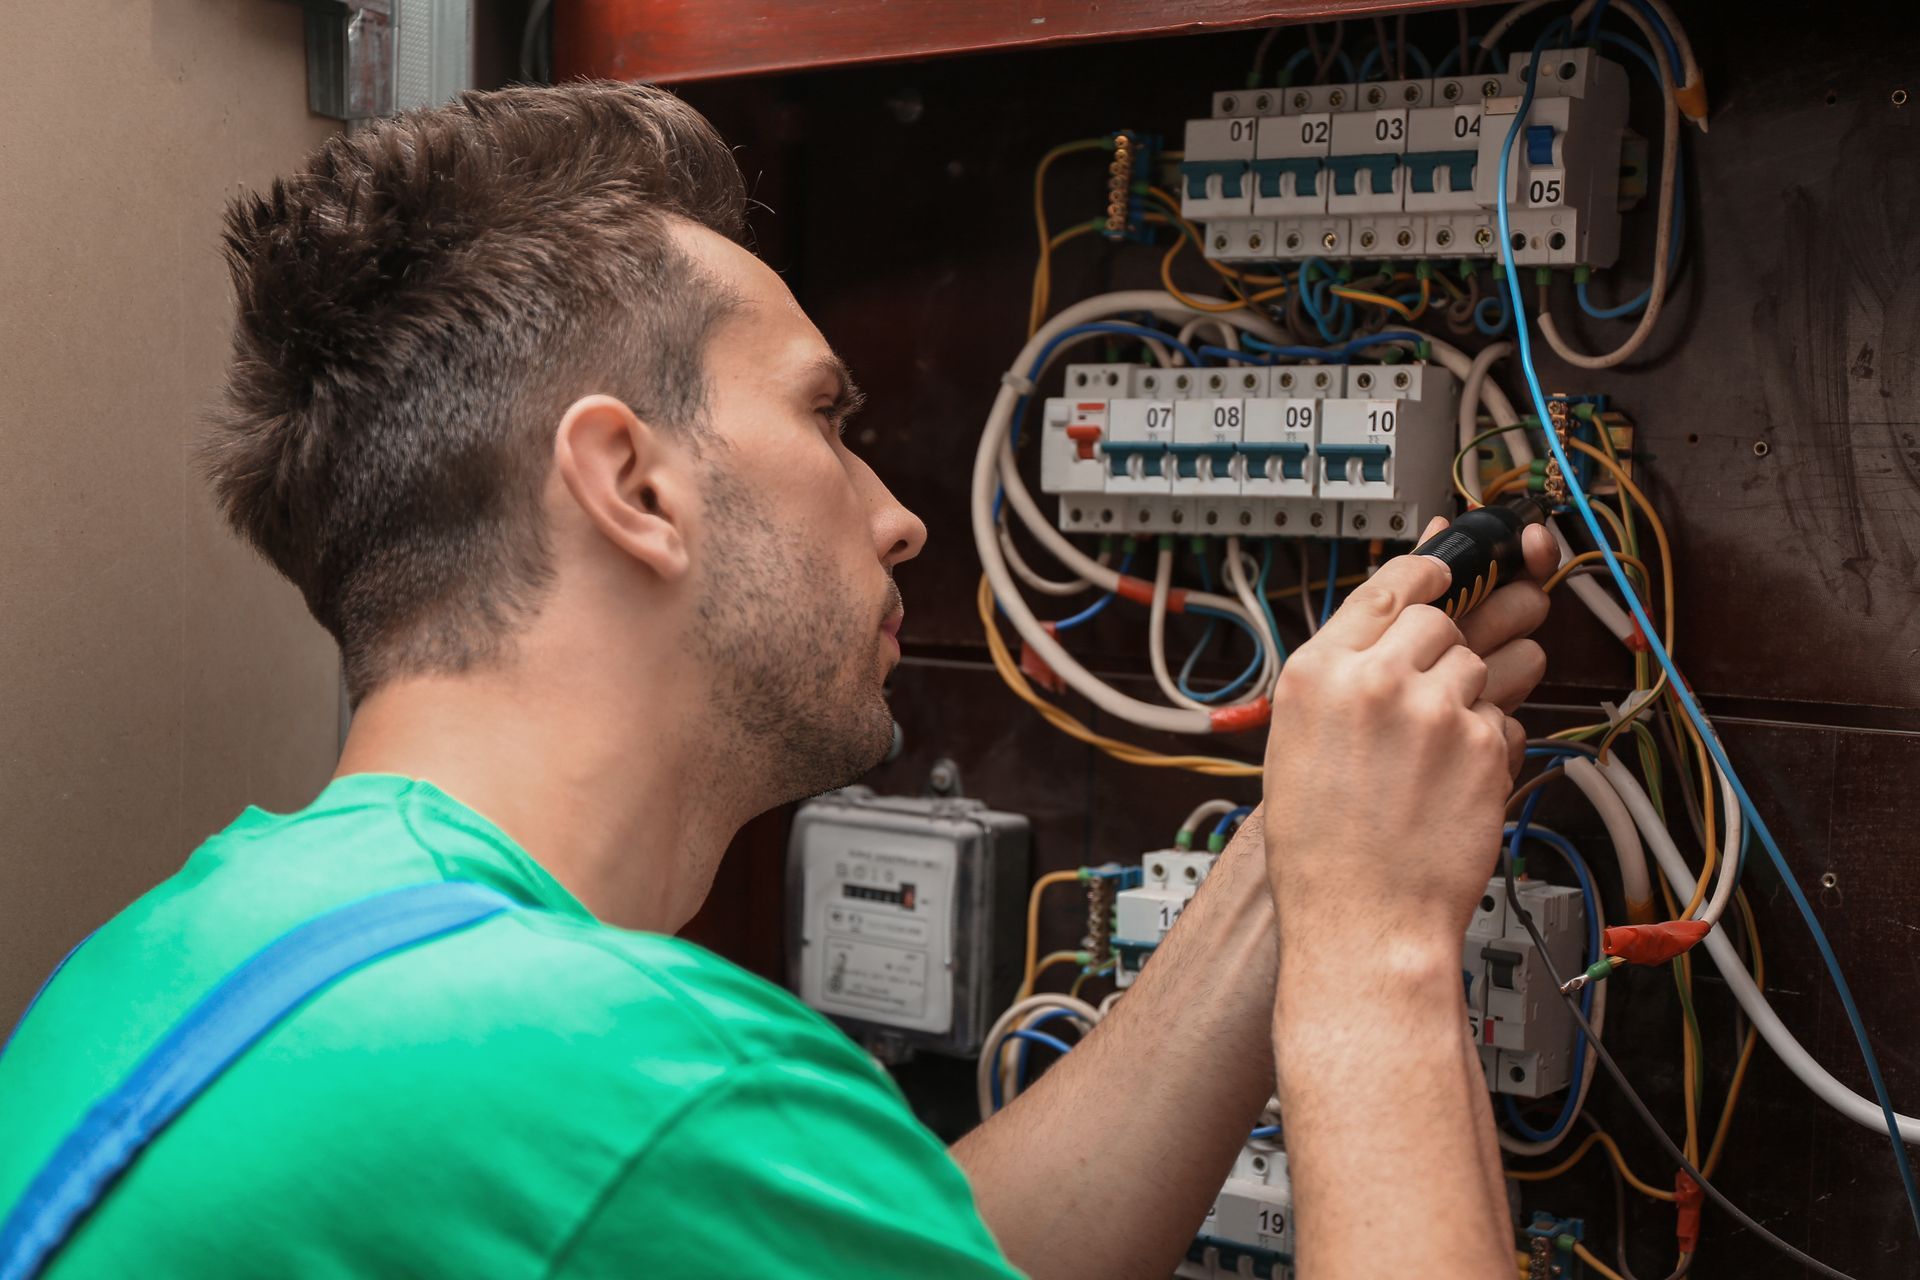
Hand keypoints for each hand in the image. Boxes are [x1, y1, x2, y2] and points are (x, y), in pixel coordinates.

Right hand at [1261, 520, 1553, 955]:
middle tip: (1430, 689)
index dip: (1424, 576)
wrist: (1363, 920)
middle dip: (1444, 647)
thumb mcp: (1297, 741)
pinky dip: (1489, 738)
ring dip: (1470, 692)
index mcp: (1317, 673)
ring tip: (1440, 745)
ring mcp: (1434, 710)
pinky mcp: (1482, 745)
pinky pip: (1503, 714)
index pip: (1387, 585)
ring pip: (1479, 662)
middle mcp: (1375, 680)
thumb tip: (1386, 622)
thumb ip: (1340, 677)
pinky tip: (1455, 778)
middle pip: (1439, 619)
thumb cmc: (1322, 848)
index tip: (1441, 576)